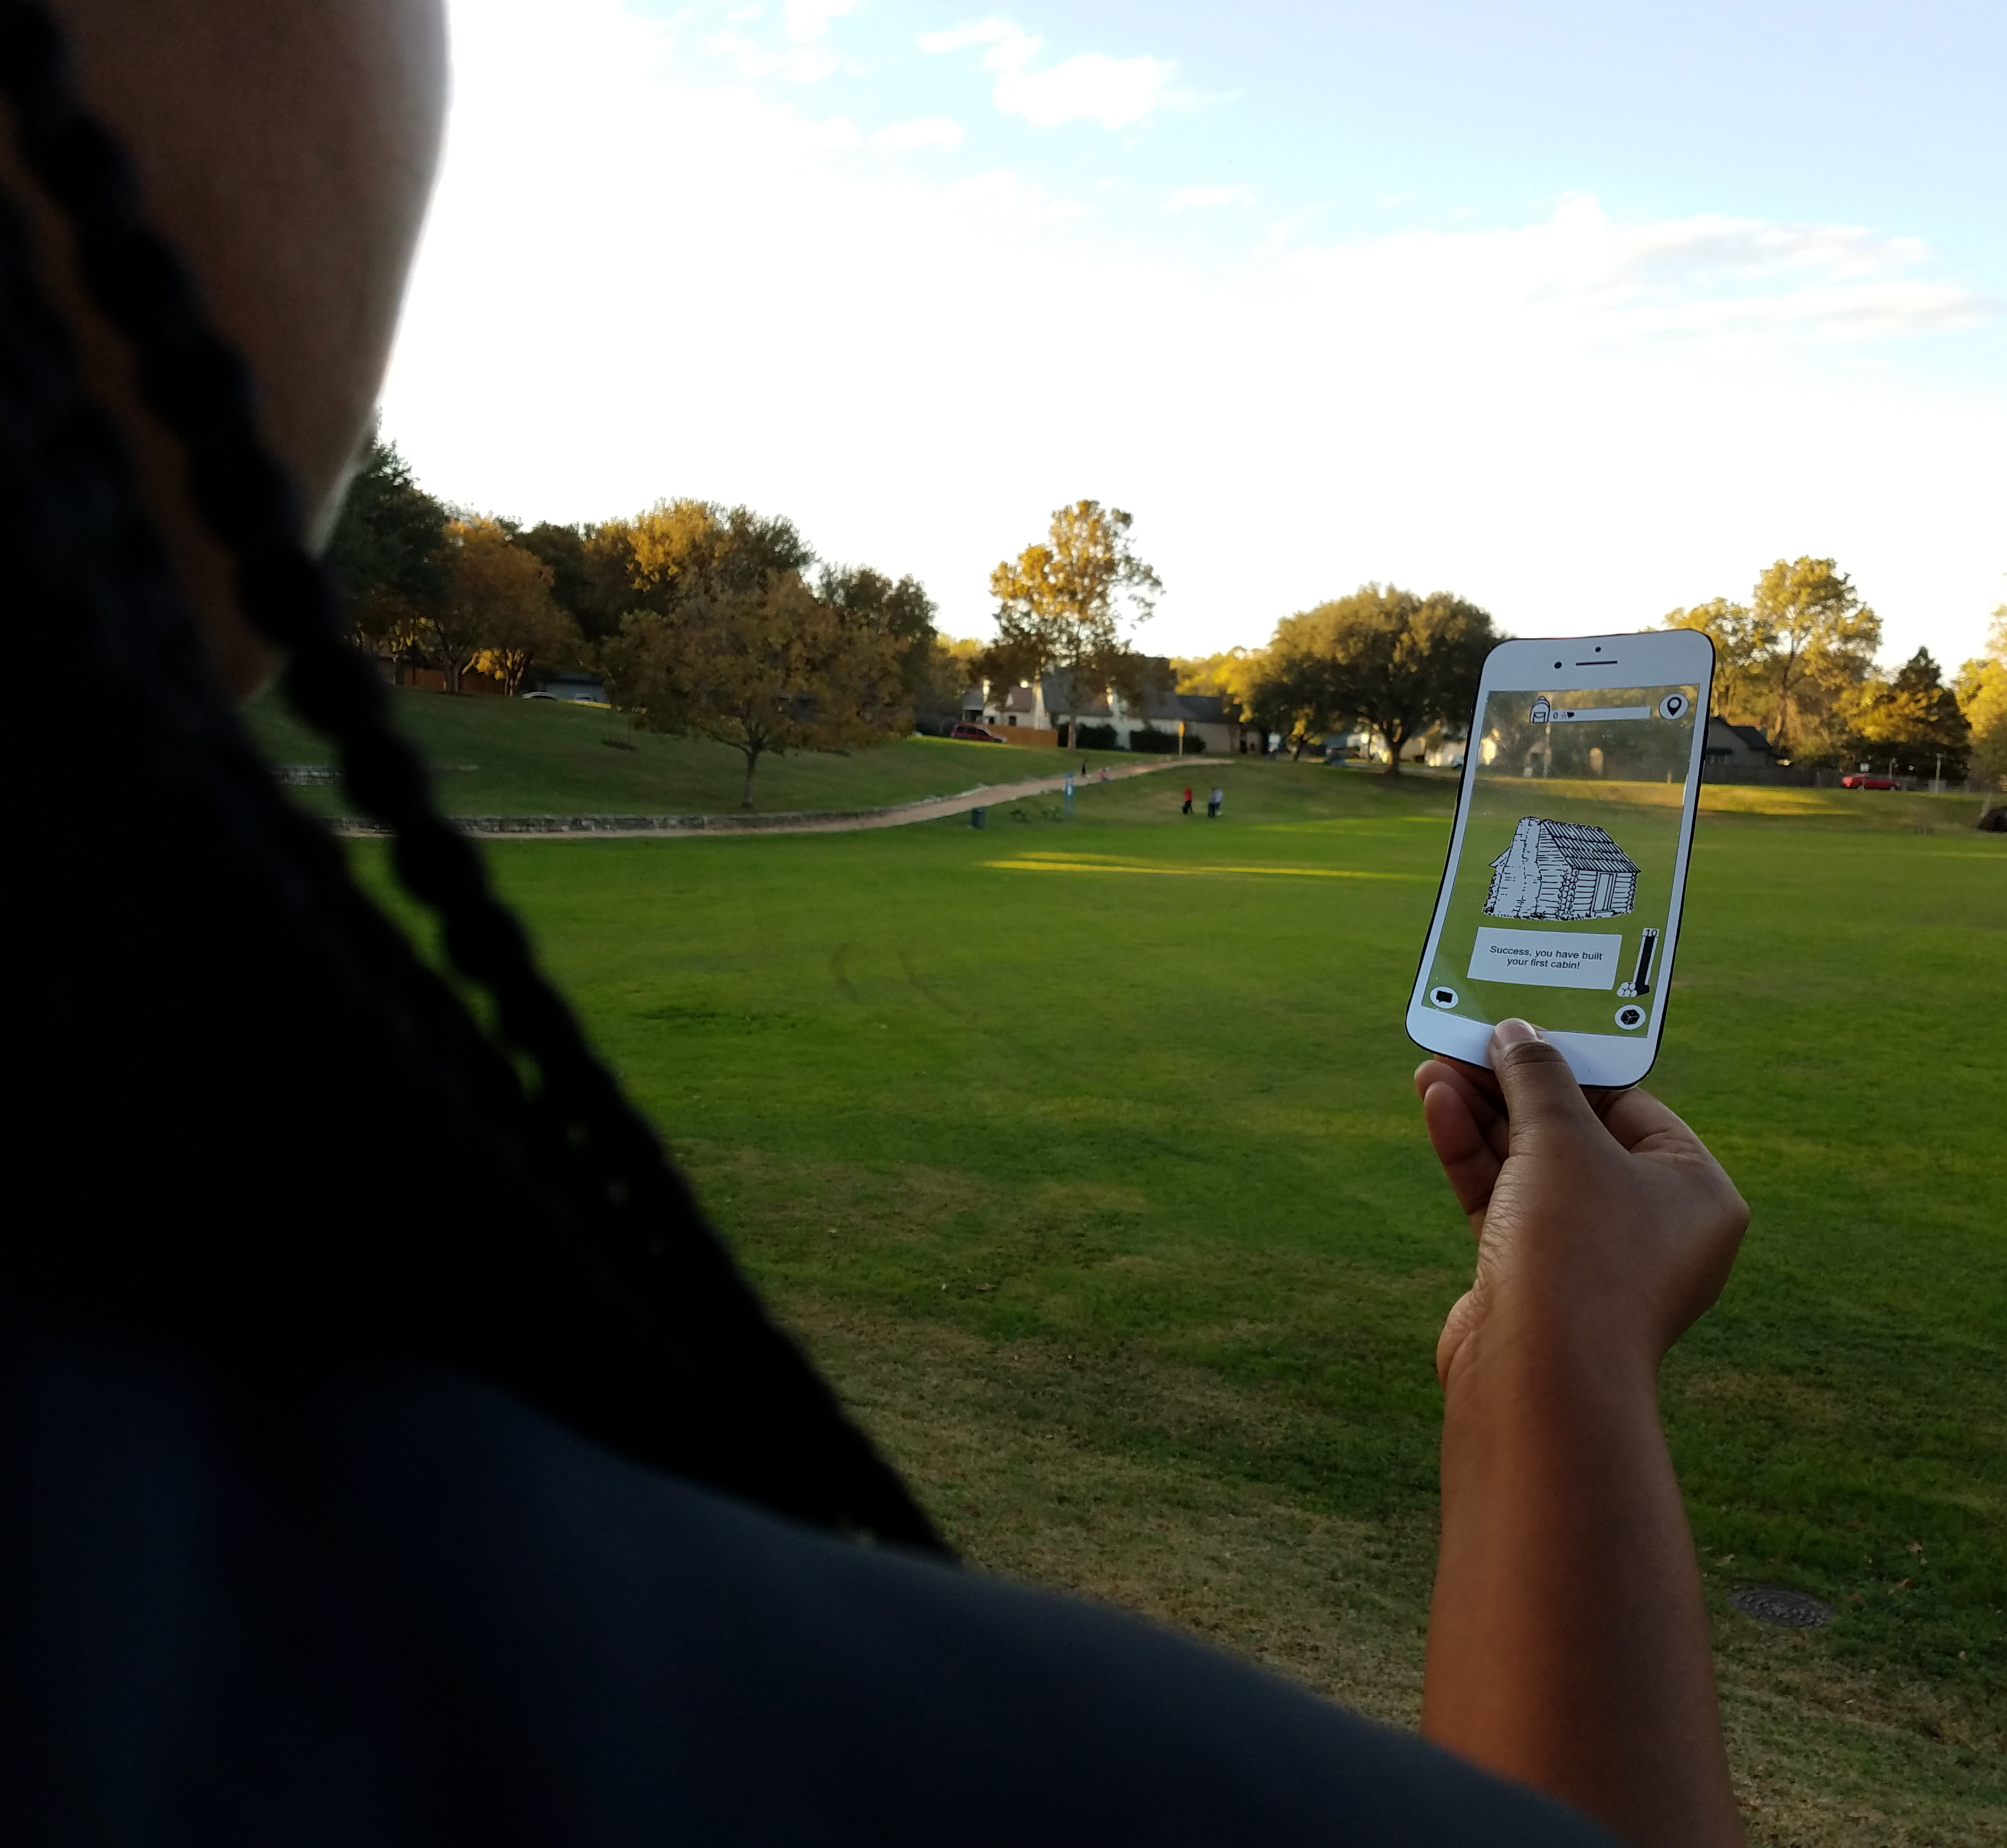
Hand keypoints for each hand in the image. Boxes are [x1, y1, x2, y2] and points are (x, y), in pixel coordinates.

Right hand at [1414, 1019, 1747, 1393]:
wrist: (1538, 1379)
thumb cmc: (1578, 1249)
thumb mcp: (1561, 1139)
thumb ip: (1537, 1076)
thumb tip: (1518, 1032)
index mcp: (1694, 1193)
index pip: (1631, 1104)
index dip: (1572, 1061)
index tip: (1521, 1027)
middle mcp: (1648, 1226)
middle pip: (1574, 1133)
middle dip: (1513, 1087)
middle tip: (1465, 1042)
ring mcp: (1587, 1257)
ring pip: (1528, 1166)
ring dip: (1480, 1114)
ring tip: (1432, 1067)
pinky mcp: (1531, 1279)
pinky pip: (1501, 1201)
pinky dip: (1471, 1155)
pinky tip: (1436, 1106)